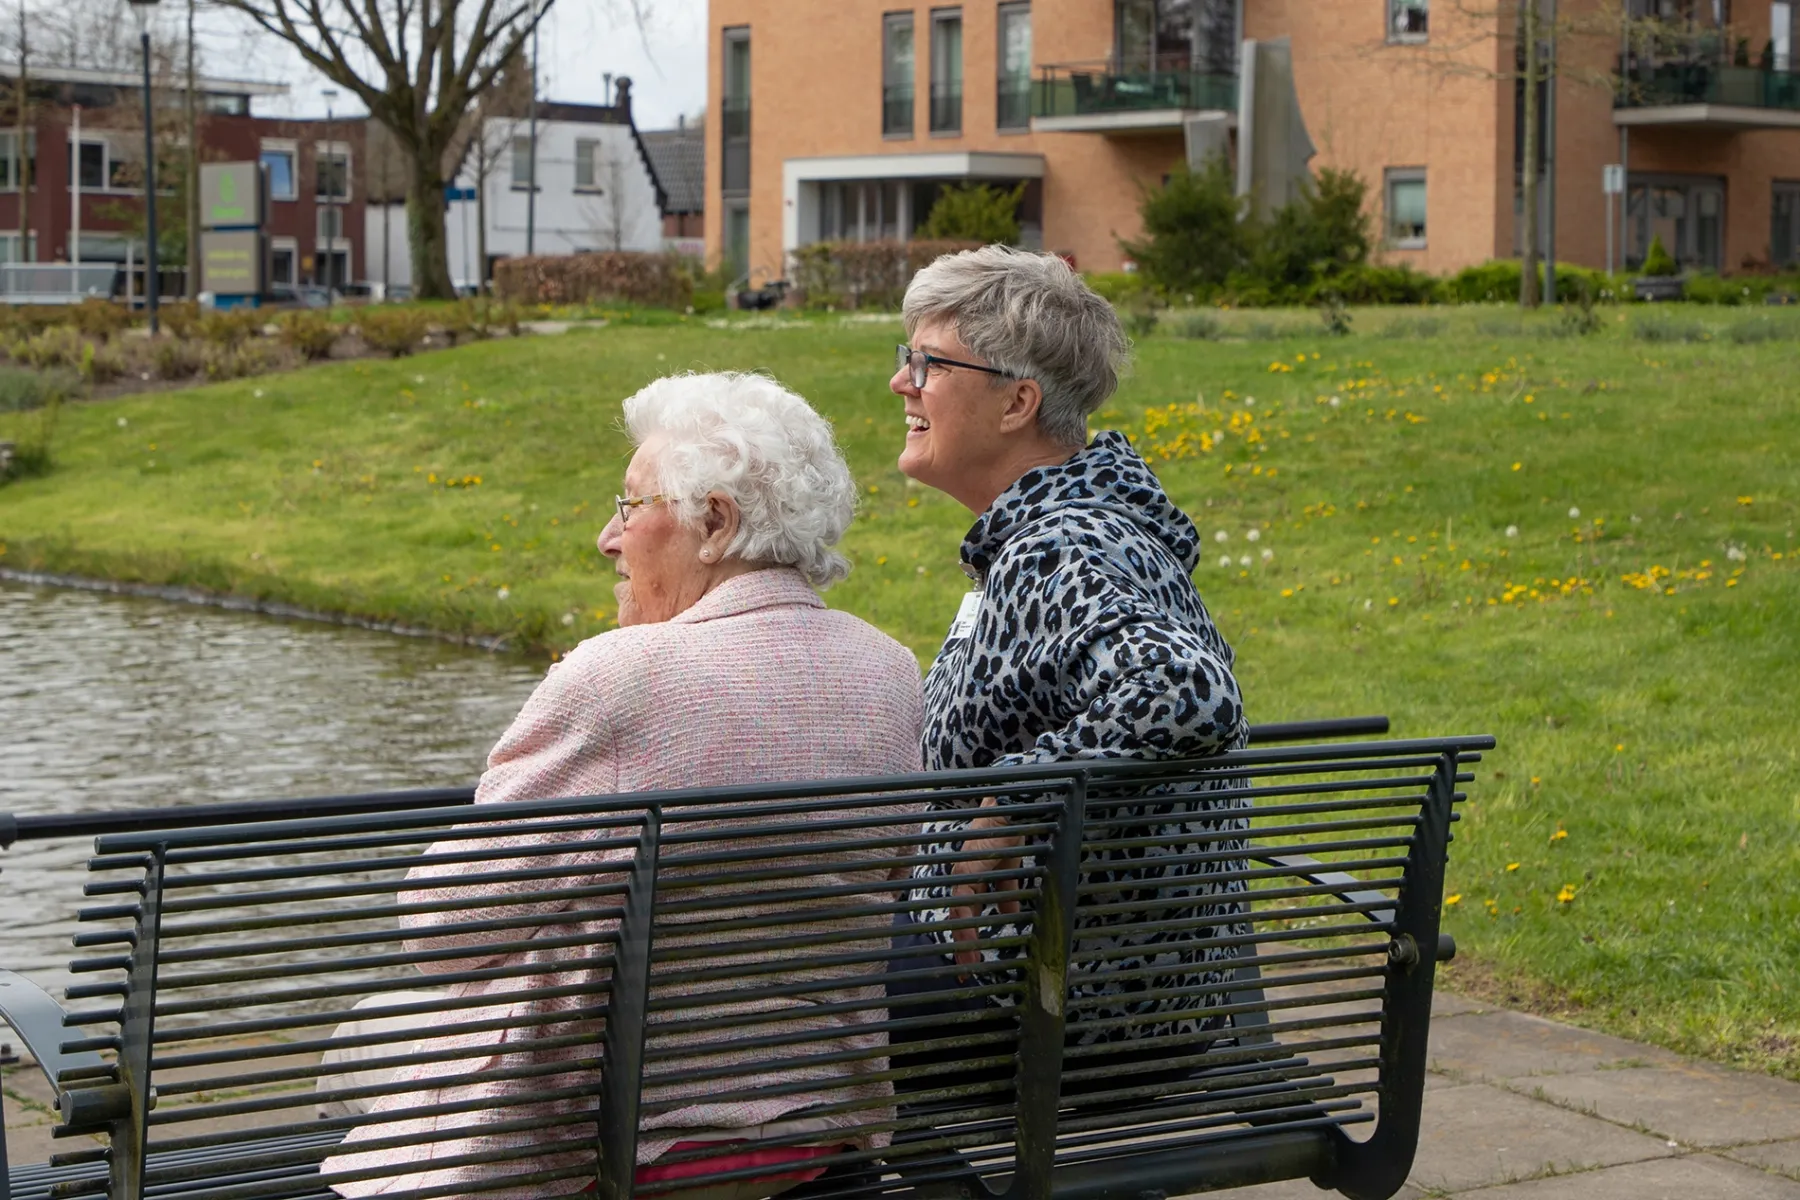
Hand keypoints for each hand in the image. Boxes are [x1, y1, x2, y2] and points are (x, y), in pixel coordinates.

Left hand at [945, 798, 1026, 967]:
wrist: (1013, 809)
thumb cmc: (1010, 835)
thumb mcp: (1010, 870)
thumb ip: (1006, 892)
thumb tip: (1010, 917)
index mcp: (973, 879)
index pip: (967, 913)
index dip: (968, 937)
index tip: (972, 961)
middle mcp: (963, 878)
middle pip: (960, 918)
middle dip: (963, 946)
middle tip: (966, 972)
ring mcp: (962, 873)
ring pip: (959, 913)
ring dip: (964, 940)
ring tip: (968, 963)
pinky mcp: (967, 867)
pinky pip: (965, 900)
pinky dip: (966, 921)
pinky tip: (970, 940)